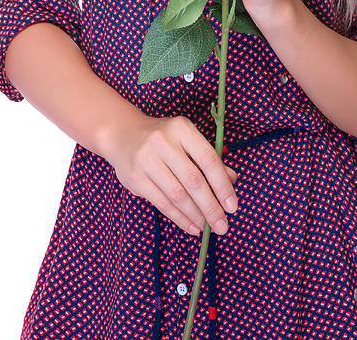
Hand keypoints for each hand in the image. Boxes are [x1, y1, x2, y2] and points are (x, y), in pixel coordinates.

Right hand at [105, 112, 238, 236]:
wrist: (123, 134)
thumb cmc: (164, 139)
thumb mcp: (187, 140)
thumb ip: (209, 159)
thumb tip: (232, 180)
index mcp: (182, 128)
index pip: (208, 159)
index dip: (222, 185)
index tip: (232, 207)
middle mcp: (163, 141)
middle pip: (193, 180)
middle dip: (210, 207)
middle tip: (222, 226)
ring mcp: (146, 159)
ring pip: (177, 195)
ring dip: (195, 215)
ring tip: (207, 228)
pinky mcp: (135, 178)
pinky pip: (162, 203)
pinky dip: (179, 218)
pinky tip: (191, 226)